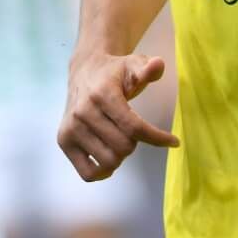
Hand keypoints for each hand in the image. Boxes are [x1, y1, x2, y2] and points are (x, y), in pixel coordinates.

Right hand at [58, 53, 179, 181]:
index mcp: (102, 93)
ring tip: (119, 139)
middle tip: (132, 131)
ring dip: (121, 155)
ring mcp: (71, 128)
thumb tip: (158, 65)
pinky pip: (88, 173)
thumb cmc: (114, 73)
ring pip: (108, 162)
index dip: (157, 138)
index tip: (173, 142)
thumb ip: (148, 68)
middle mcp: (83, 111)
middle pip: (123, 147)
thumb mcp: (133, 64)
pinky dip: (103, 171)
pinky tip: (108, 157)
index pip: (134, 127)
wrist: (84, 72)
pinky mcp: (63, 141)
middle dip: (135, 143)